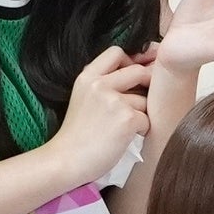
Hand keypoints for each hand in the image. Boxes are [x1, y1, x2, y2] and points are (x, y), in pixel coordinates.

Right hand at [46, 45, 153, 187]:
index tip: (137, 74)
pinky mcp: (127, 118)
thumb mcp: (83, 98)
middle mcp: (100, 84)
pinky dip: (141, 130)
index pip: (117, 52)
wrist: (66, 161)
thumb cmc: (77, 135)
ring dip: (141, 114)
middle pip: (138, 71)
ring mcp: (114, 100)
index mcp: (87, 77)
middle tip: (141, 102)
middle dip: (146, 85)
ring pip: (145, 100)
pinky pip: (147, 120)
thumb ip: (104, 84)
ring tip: (121, 128)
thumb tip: (136, 72)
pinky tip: (123, 139)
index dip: (133, 60)